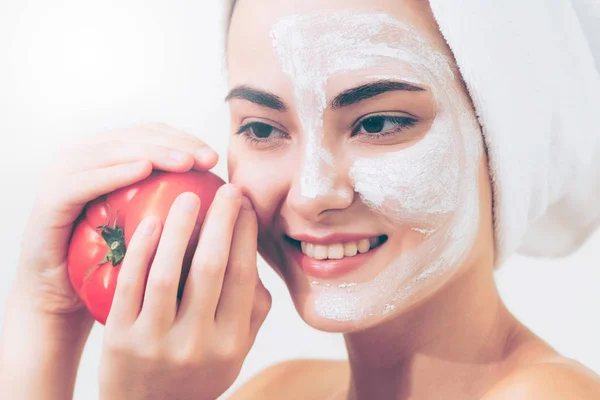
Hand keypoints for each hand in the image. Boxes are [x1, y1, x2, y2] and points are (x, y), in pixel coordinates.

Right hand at [13, 122, 218, 320]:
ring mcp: (63, 174)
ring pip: (112, 150)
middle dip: (175, 143)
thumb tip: (230, 197)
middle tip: (207, 158)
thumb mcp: (153, 228)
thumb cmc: (118, 263)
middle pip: (135, 136)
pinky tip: (143, 169)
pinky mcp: (49, 199)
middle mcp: (85, 157)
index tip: (214, 158)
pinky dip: (114, 171)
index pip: (152, 135)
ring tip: (185, 162)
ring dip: (152, 152)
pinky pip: (83, 179)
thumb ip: (178, 204)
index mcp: (111, 158)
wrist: (65, 296)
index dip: (184, 139)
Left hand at [98, 185, 270, 399]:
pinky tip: (150, 223)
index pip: (243, 275)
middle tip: (224, 189)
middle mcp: (196, 342)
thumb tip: (252, 253)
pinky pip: (129, 286)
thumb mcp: (235, 350)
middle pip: (211, 267)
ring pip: (167, 272)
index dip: (245, 233)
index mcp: (231, 341)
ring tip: (187, 197)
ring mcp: (155, 342)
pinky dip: (140, 251)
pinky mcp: (119, 339)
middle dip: (220, 220)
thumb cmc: (198, 372)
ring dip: (179, 227)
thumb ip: (252, 309)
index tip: (244, 203)